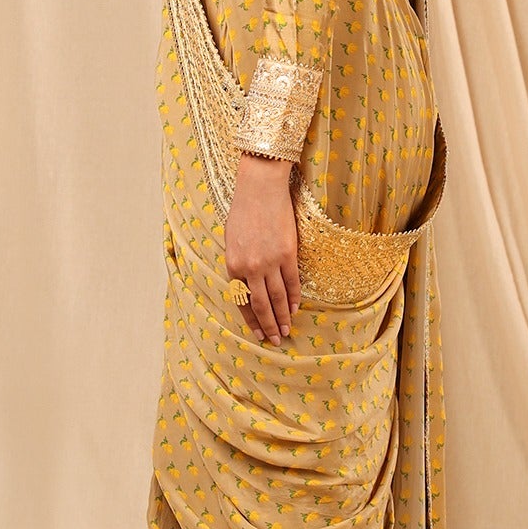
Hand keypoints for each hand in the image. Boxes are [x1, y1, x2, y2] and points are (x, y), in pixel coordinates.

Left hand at [225, 153, 300, 344]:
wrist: (260, 189)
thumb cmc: (243, 210)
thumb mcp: (231, 239)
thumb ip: (238, 263)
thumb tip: (247, 281)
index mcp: (233, 265)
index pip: (242, 300)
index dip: (251, 319)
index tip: (257, 333)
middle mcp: (250, 268)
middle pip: (260, 305)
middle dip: (268, 325)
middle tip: (274, 340)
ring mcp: (270, 262)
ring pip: (277, 298)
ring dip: (282, 317)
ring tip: (286, 331)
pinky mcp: (287, 254)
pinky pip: (292, 282)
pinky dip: (294, 298)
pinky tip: (296, 308)